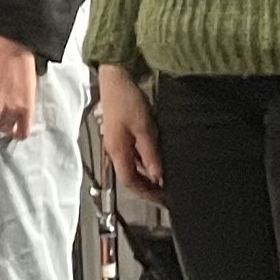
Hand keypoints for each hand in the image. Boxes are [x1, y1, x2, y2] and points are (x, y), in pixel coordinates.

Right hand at [96, 64, 162, 198]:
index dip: (147, 194)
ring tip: (164, 180)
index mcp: (117, 151)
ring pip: (131, 167)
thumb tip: (157, 176)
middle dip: (147, 188)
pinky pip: (131, 156)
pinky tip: (155, 161)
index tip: (163, 200)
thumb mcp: (144, 128)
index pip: (131, 182)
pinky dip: (143, 164)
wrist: (115, 79)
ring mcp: (116, 143)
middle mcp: (113, 150)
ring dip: (146, 176)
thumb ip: (150, 154)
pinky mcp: (120, 135)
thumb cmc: (127, 100)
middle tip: (166, 195)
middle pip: (129, 177)